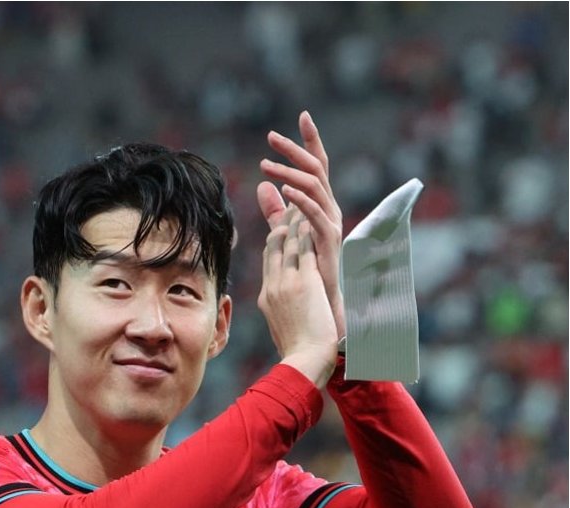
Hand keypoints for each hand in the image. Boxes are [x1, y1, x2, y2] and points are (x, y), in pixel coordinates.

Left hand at [257, 111, 345, 338]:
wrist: (320, 306)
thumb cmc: (307, 271)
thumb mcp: (287, 233)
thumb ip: (276, 211)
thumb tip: (262, 186)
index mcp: (320, 204)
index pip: (317, 165)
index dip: (310, 141)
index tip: (302, 115)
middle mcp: (329, 210)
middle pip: (317, 169)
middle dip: (296, 149)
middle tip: (272, 135)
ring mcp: (331, 225)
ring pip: (315, 188)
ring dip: (290, 173)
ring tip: (265, 165)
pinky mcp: (329, 243)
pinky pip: (318, 215)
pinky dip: (302, 200)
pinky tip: (285, 190)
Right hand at [259, 205, 337, 387]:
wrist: (305, 360)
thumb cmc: (300, 353)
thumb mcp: (286, 329)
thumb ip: (284, 313)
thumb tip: (282, 313)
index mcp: (266, 297)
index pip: (269, 261)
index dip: (276, 240)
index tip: (284, 225)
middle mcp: (272, 286)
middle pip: (274, 247)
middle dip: (283, 223)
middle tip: (292, 203)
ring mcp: (286, 283)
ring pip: (288, 243)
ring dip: (296, 221)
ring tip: (303, 202)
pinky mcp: (303, 282)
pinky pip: (304, 249)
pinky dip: (308, 232)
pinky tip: (313, 218)